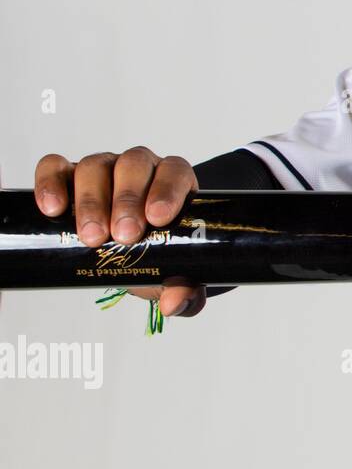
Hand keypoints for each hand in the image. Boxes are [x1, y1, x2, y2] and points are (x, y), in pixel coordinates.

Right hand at [33, 147, 206, 317]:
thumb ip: (183, 290)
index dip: (167, 189)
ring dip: (91, 200)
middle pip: (133, 165)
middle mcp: (140, 169)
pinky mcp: (67, 175)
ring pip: (95, 165)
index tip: (158, 218)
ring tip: (91, 236)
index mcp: (173, 181)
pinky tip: (52, 209)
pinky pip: (55, 167)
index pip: (174, 172)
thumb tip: (173, 303)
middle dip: (127, 200)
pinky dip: (51, 182)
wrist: (128, 255)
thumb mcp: (173, 273)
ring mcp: (103, 168)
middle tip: (122, 236)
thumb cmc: (156, 255)